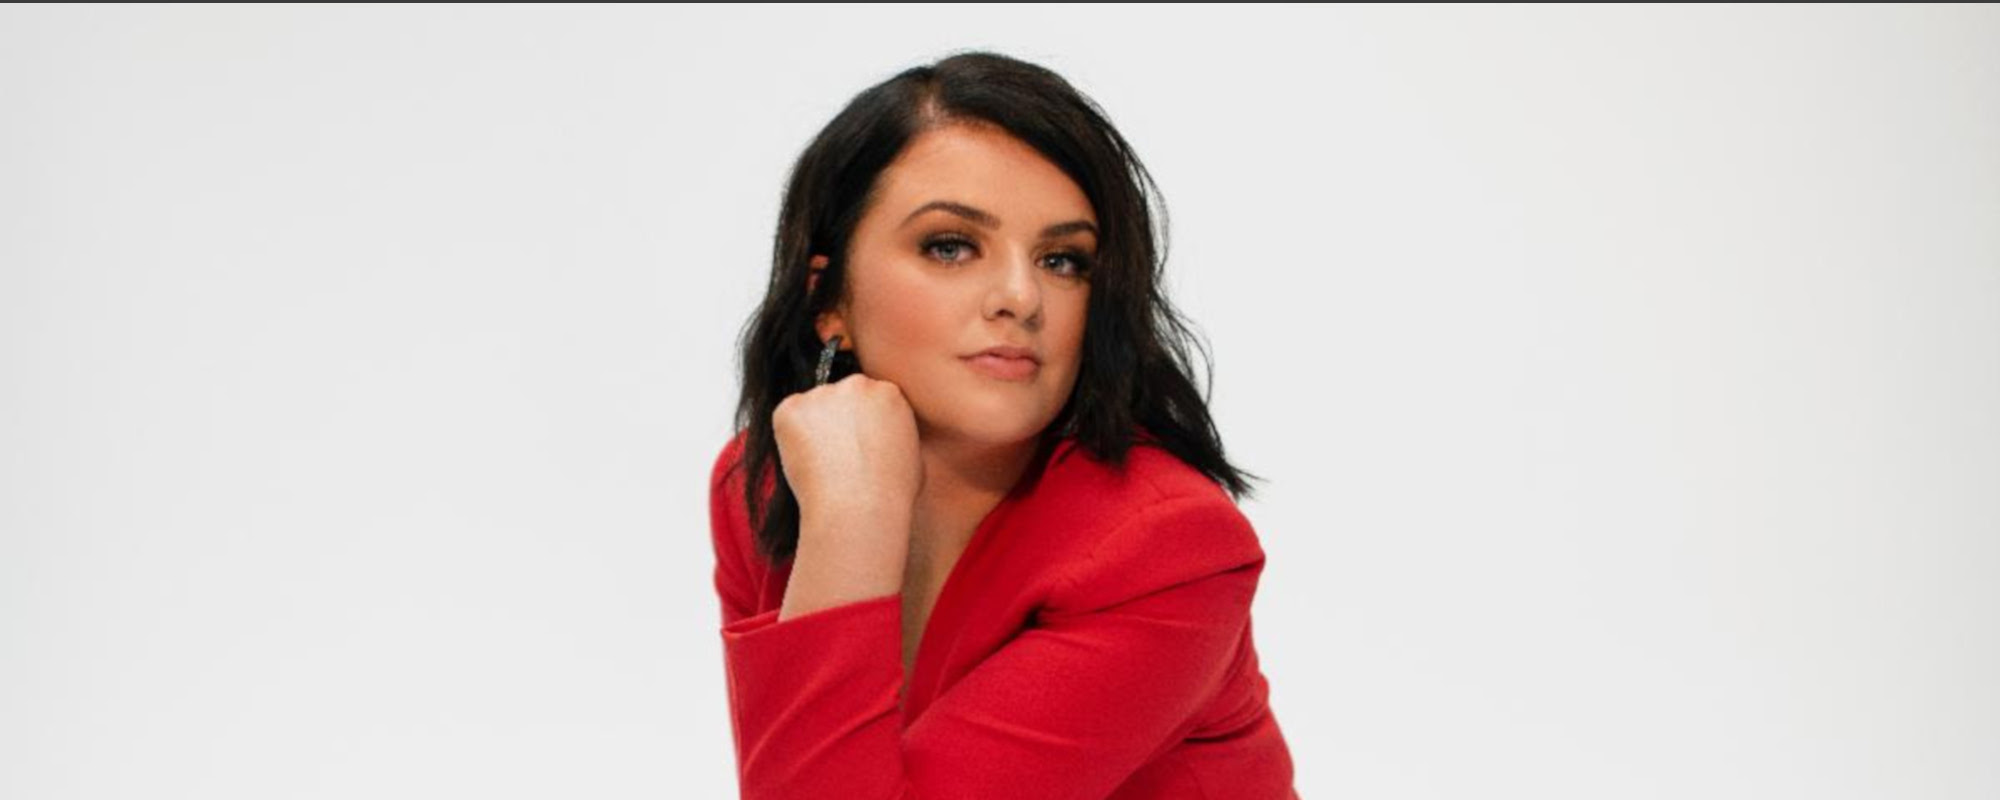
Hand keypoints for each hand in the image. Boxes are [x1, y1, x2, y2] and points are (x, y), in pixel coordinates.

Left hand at [771, 372, 925, 522]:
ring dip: (813, 428)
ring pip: (812, 407)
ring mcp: (822, 394)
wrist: (859, 509)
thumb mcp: (912, 457)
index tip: (857, 445)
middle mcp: (856, 385)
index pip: (868, 397)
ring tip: (822, 466)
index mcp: (888, 393)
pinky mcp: (792, 408)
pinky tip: (805, 462)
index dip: (860, 423)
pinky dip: (789, 437)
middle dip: (837, 420)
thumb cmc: (889, 495)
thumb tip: (884, 440)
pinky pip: (787, 417)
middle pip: (840, 397)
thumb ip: (895, 435)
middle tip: (836, 455)